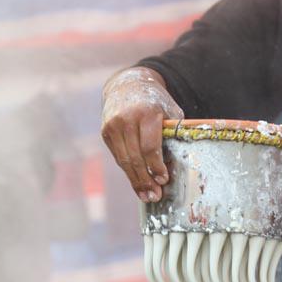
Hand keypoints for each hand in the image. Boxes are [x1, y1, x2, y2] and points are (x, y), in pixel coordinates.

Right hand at [101, 67, 183, 201]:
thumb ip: (173, 133)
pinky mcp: (106, 132)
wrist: (127, 85)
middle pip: (135, 157)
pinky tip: (137, 184)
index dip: (156, 166)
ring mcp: (113, 126)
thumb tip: (176, 163)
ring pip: (124, 160)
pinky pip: (118, 157)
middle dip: (146, 180)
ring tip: (146, 196)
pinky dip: (128, 172)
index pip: (150, 146)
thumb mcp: (170, 111)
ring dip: (136, 181)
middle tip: (155, 196)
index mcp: (146, 113)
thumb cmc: (156, 103)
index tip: (163, 180)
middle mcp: (126, 119)